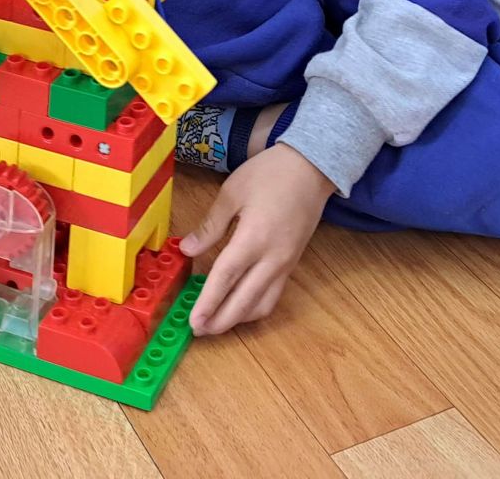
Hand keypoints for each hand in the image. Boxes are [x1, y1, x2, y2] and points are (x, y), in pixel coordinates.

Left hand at [182, 142, 333, 334]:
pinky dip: (255, 307)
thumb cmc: (270, 174)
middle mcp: (272, 258)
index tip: (192, 322)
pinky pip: (273, 295)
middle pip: (244, 301)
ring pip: (262, 304)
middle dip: (220, 321)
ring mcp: (286, 263)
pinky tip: (240, 306)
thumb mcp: (232, 192)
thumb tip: (187, 249)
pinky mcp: (293, 263)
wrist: (312, 168)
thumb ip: (210, 225)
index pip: (225, 277)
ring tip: (216, 322)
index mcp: (254, 238)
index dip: (207, 302)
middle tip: (199, 331)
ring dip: (238, 318)